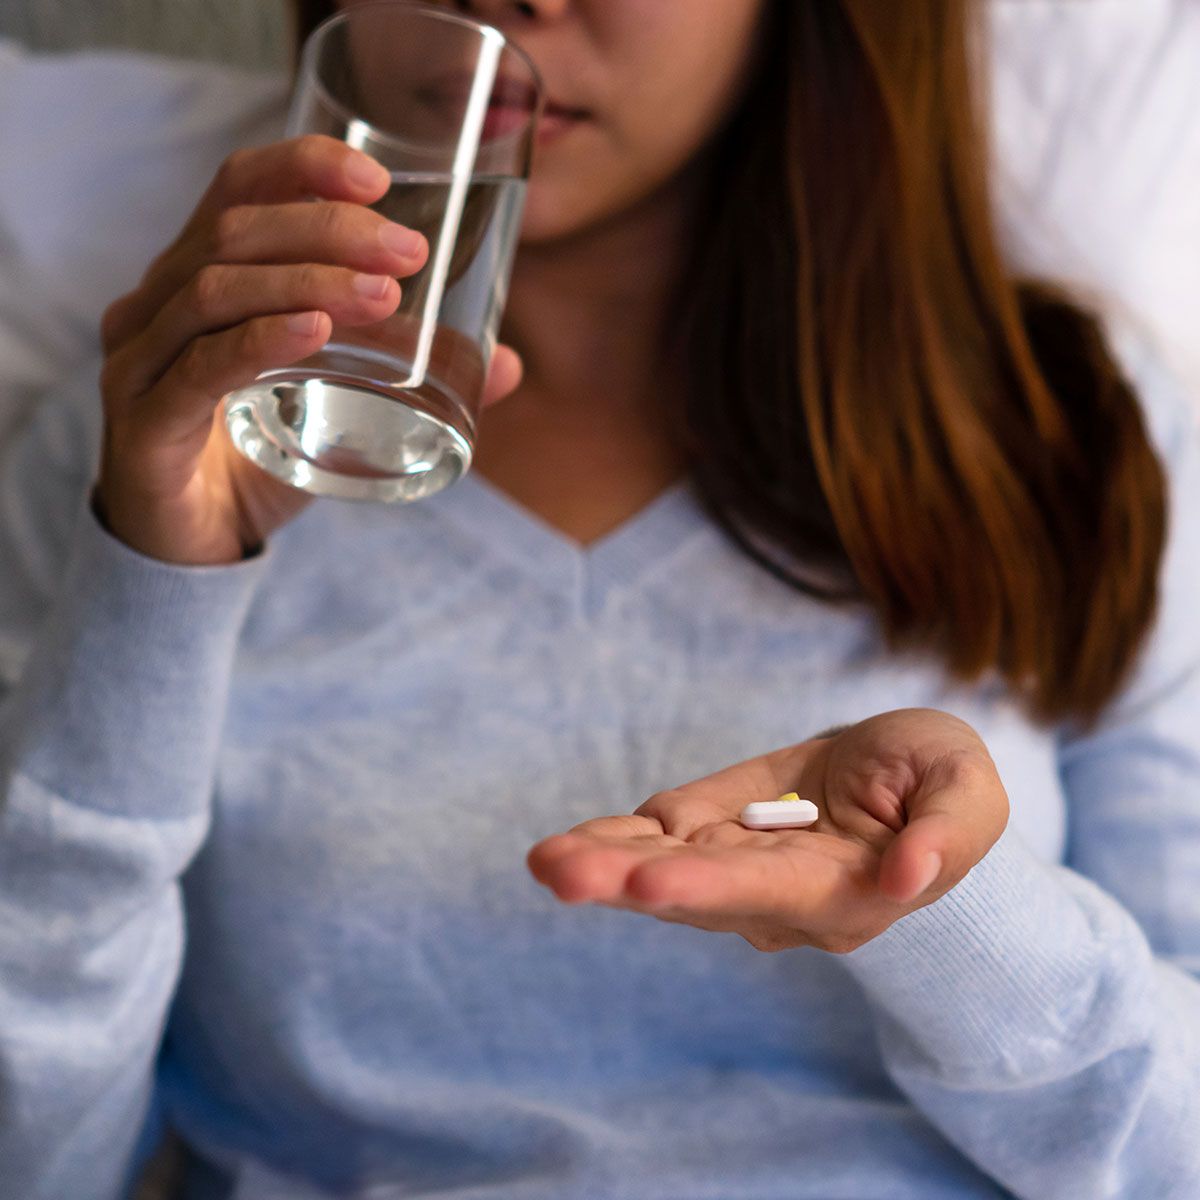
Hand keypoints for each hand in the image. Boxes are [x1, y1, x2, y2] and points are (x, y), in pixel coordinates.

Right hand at [96, 134, 523, 565]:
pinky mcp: (142, 423)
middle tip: (409, 253)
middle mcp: (156, 304)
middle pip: (234, 232)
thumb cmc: (261, 462)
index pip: (238, 189)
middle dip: (329, 230)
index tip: (378, 180)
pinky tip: (314, 332)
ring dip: (307, 281)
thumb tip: (509, 364)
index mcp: (195, 278)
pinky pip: (199, 368)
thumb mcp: (341, 409)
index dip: (302, 166)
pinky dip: (260, 342)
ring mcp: (140, 361)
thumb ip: (416, 381)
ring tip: (383, 296)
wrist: (193, 549)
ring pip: (214, 289)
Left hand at [528, 708, 1008, 952]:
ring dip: (602, 864)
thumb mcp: (967, 791)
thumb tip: (906, 878)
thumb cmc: (943, 781)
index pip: (769, 893)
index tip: (652, 881)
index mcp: (842, 892)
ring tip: (546, 862)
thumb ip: (946, 834)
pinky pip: (655, 837)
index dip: (710, 887)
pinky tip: (564, 845)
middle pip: (695, 891)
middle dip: (627, 881)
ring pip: (663, 867)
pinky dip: (612, 838)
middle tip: (560, 873)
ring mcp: (736, 863)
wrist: (901, 772)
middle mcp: (778, 895)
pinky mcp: (711, 827)